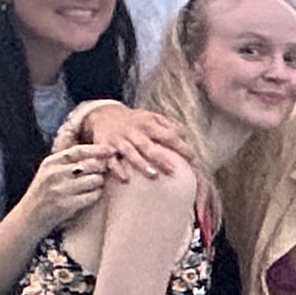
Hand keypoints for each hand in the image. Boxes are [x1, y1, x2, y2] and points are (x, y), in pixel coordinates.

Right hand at [29, 142, 118, 224]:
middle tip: (103, 172)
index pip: (78, 150)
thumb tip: (97, 154)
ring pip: (94, 180)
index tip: (111, 150)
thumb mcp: (48, 173)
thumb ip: (67, 162)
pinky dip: (95, 195)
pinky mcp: (65, 206)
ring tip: (93, 186)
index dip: (97, 149)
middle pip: (90, 164)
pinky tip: (90, 197)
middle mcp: (54, 174)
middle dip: (101, 168)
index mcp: (50, 162)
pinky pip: (92, 196)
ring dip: (99, 183)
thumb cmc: (43, 195)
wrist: (28, 220)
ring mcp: (59, 190)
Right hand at [62, 101, 192, 179]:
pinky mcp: (105, 148)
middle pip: (148, 146)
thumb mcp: (150, 116)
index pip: (166, 135)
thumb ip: (167, 125)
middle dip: (161, 158)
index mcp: (147, 123)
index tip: (191, 158)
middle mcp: (133, 131)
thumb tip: (183, 135)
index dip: (180, 146)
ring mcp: (119, 140)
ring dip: (141, 164)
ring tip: (153, 175)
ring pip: (130, 153)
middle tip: (174, 170)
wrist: (104, 115)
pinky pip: (111, 160)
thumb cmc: (134, 120)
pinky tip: (126, 179)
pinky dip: (117, 169)